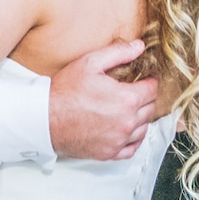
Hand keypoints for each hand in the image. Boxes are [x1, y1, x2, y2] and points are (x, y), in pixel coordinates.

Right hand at [47, 38, 157, 160]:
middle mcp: (127, 122)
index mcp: (127, 99)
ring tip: (131, 108)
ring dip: (141, 117)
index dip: (151, 80)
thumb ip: (118, 53)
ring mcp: (119, 140)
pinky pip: (133, 148)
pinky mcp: (109, 153)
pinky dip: (134, 139)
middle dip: (146, 97)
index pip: (153, 89)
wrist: (46, 119)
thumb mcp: (90, 62)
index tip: (147, 77)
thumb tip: (140, 46)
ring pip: (144, 128)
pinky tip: (127, 129)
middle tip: (137, 90)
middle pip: (150, 108)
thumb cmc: (66, 90)